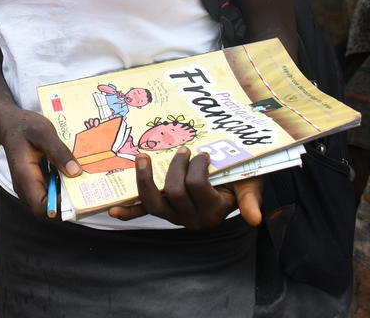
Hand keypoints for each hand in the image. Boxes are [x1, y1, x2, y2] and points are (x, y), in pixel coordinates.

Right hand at [0, 105, 81, 217]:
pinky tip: (76, 171)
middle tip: (91, 187)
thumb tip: (76, 172)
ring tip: (87, 179)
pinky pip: (53, 189)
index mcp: (25, 177)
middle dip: (71, 202)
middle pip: (50, 208)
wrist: (10, 122)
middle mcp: (26, 187)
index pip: (42, 208)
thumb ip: (59, 151)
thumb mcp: (43, 132)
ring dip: (70, 193)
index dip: (61, 207)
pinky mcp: (37, 181)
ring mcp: (31, 186)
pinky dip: (65, 184)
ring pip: (53, 199)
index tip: (79, 194)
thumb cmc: (25, 125)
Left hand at [106, 149, 263, 228]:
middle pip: (175, 193)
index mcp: (213, 212)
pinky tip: (113, 210)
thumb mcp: (251, 186)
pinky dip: (129, 211)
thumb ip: (251, 200)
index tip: (204, 153)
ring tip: (142, 158)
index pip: (198, 187)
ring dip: (145, 180)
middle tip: (183, 149)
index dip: (198, 167)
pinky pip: (143, 212)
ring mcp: (175, 216)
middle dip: (176, 167)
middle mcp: (192, 219)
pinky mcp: (163, 209)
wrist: (235, 181)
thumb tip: (255, 220)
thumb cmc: (242, 179)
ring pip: (154, 203)